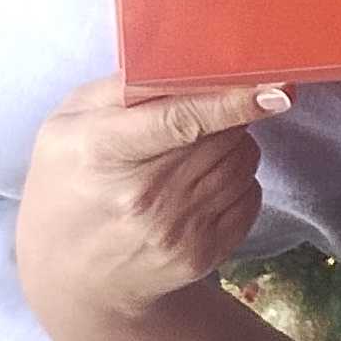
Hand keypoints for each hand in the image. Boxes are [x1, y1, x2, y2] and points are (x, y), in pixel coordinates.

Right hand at [15, 74, 287, 337]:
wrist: (72, 277)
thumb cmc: (68, 184)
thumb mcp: (67, 125)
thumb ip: (121, 88)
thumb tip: (184, 63)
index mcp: (102, 150)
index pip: (181, 119)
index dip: (232, 101)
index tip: (273, 89)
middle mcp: (142, 196)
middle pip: (223, 136)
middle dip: (225, 117)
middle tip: (199, 118)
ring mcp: (174, 232)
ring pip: (243, 162)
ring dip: (231, 147)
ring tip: (192, 154)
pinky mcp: (201, 255)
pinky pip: (249, 196)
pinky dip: (236, 182)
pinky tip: (199, 186)